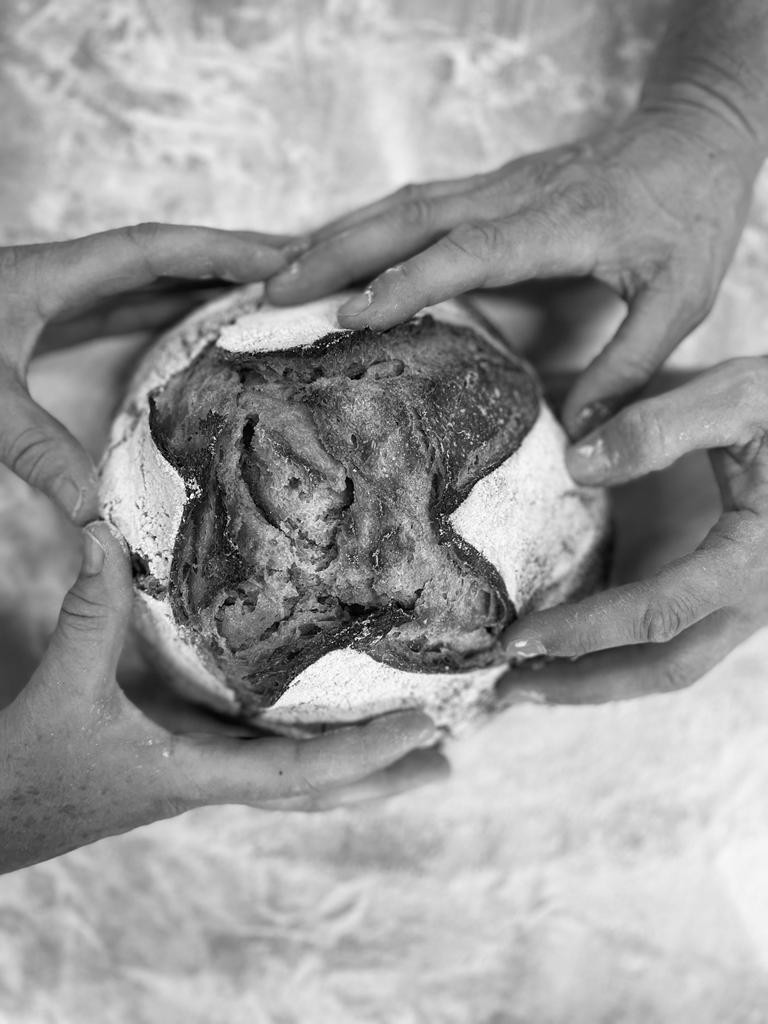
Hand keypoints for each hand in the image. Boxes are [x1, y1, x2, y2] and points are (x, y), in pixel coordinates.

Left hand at [0, 223, 293, 523]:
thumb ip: (35, 448)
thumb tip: (92, 510)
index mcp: (51, 276)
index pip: (153, 251)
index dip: (219, 250)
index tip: (276, 255)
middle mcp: (62, 279)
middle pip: (164, 259)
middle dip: (229, 259)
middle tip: (294, 267)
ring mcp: (56, 300)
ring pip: (146, 282)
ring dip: (204, 284)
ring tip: (264, 295)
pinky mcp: (47, 324)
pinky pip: (125, 310)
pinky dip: (170, 314)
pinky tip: (197, 332)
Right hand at [0, 521, 444, 872]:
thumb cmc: (27, 773)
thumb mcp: (64, 690)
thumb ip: (90, 613)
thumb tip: (106, 536)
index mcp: (194, 776)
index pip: (299, 776)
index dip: (365, 754)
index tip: (424, 728)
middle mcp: (209, 780)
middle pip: (315, 791)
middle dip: (381, 776)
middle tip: (445, 758)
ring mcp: (198, 771)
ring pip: (292, 777)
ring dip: (352, 765)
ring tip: (410, 749)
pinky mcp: (179, 756)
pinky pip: (257, 750)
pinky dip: (299, 738)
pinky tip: (314, 717)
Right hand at [265, 109, 757, 437]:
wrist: (697, 131)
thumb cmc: (692, 212)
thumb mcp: (681, 299)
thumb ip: (628, 368)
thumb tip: (580, 442)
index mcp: (559, 223)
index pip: (467, 250)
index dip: (406, 282)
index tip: (349, 317)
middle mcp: (515, 195)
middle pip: (410, 215)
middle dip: (336, 251)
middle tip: (272, 292)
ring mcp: (499, 185)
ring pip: (403, 203)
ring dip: (338, 235)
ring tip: (279, 273)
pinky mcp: (494, 186)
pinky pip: (417, 202)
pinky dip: (366, 225)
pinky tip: (335, 249)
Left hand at [498, 359, 767, 703]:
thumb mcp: (739, 395)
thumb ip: (657, 427)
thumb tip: (575, 465)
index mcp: (753, 558)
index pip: (656, 615)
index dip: (584, 633)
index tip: (518, 638)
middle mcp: (755, 596)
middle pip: (664, 669)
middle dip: (584, 687)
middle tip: (508, 690)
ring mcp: (749, 600)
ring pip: (675, 663)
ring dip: (601, 678)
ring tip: (529, 680)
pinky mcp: (737, 588)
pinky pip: (680, 636)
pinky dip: (624, 648)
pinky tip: (578, 640)